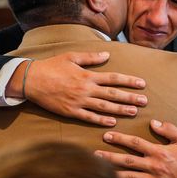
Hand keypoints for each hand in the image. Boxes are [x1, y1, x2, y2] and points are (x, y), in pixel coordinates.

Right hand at [6, 52, 147, 125]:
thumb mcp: (72, 57)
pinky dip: (101, 120)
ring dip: (120, 110)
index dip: (129, 81)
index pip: (113, 78)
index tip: (142, 84)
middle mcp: (86, 89)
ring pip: (104, 107)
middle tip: (145, 101)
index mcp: (87, 75)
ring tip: (133, 112)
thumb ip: (91, 57)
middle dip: (130, 98)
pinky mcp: (70, 111)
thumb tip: (107, 54)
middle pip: (112, 94)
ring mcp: (78, 101)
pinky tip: (112, 123)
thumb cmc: (52, 66)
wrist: (31, 80)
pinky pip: (88, 117)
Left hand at [95, 119, 176, 177]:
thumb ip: (169, 129)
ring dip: (112, 174)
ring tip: (98, 172)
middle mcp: (153, 166)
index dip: (120, 138)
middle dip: (109, 157)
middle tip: (94, 154)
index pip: (135, 143)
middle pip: (126, 161)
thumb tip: (153, 122)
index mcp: (159, 152)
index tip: (107, 135)